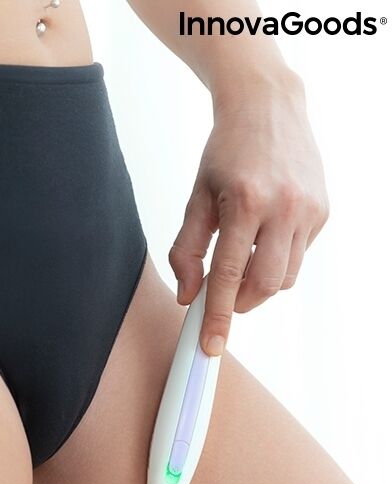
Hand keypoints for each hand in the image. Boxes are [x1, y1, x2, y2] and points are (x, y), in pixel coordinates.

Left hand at [169, 71, 328, 356]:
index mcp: (244, 201)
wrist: (268, 108)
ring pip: (285, 277)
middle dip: (239, 303)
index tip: (210, 346)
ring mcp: (309, 210)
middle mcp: (283, 207)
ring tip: (243, 255)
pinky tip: (266, 234)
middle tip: (222, 297)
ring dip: (258, 282)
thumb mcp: (197, 197)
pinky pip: (299, 256)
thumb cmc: (225, 153)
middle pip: (264, 286)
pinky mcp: (324, 211)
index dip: (216, 316)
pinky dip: (278, 260)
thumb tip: (188, 296)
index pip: (227, 275)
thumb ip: (187, 249)